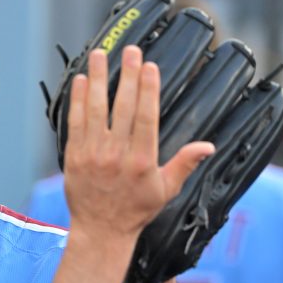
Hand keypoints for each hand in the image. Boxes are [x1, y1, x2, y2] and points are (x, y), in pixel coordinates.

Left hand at [63, 45, 214, 241]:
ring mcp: (93, 155)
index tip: (150, 66)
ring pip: (96, 110)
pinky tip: (81, 81)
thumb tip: (208, 146)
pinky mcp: (74, 157)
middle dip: (127, 76)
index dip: (148, 90)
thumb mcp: (166, 190)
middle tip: (131, 51)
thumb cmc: (135, 211)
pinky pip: (76, 123)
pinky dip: (77, 101)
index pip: (146, 117)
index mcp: (142, 161)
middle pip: (123, 108)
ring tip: (100, 55)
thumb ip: (185, 164)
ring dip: (98, 80)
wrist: (101, 231)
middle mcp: (117, 156)